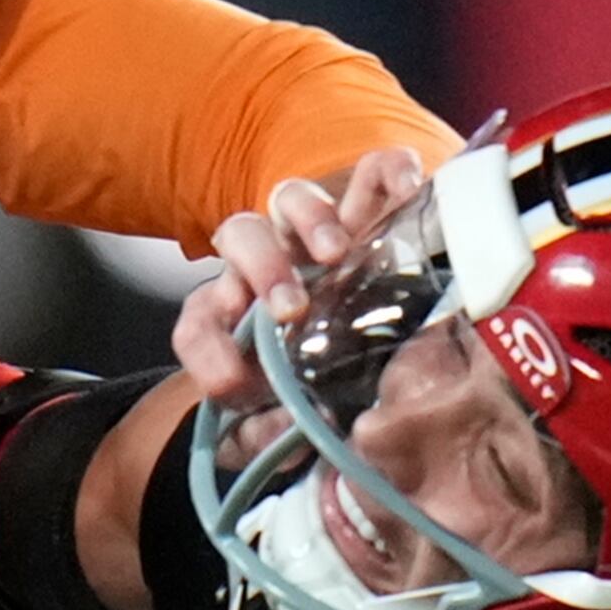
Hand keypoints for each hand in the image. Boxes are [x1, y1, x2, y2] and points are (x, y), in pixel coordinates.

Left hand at [172, 145, 424, 405]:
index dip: (207, 349)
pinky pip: (374, 176)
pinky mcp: (372, 212)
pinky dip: (388, 175)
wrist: (369, 371)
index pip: (199, 322)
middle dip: (261, 269)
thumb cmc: (314, 395)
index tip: (233, 382)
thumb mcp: (279, 427)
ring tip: (337, 254)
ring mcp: (318, 233)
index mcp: (235, 318)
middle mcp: (269, 264)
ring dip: (310, 221)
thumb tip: (285, 425)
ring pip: (292, 198)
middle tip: (291, 309)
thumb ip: (266, 435)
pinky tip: (411, 191)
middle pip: (242, 238)